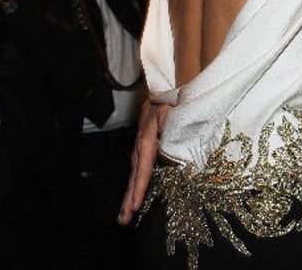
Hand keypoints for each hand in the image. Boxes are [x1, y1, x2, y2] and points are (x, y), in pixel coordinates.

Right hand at [117, 99, 166, 224]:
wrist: (167, 83)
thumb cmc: (175, 96)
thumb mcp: (176, 108)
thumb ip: (172, 128)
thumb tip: (169, 149)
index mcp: (149, 133)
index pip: (144, 164)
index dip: (140, 185)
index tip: (136, 204)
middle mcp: (142, 140)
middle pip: (135, 172)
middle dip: (130, 196)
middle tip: (125, 218)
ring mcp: (141, 142)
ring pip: (135, 171)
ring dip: (130, 193)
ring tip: (125, 214)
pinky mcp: (145, 143)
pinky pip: (139, 166)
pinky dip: (136, 182)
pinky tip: (133, 196)